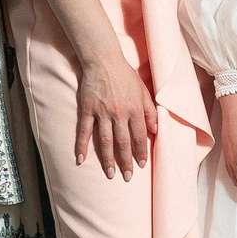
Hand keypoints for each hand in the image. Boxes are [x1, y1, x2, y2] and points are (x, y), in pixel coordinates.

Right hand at [76, 52, 158, 180]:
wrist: (103, 60)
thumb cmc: (125, 75)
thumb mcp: (144, 91)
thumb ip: (150, 111)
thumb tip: (156, 130)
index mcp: (135, 109)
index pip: (139, 136)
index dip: (141, 152)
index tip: (141, 165)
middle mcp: (119, 113)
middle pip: (123, 143)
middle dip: (126, 162)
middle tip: (127, 177)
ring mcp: (102, 113)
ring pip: (105, 141)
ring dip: (108, 159)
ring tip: (110, 174)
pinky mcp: (88, 109)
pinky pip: (84, 131)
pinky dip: (81, 146)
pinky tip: (80, 160)